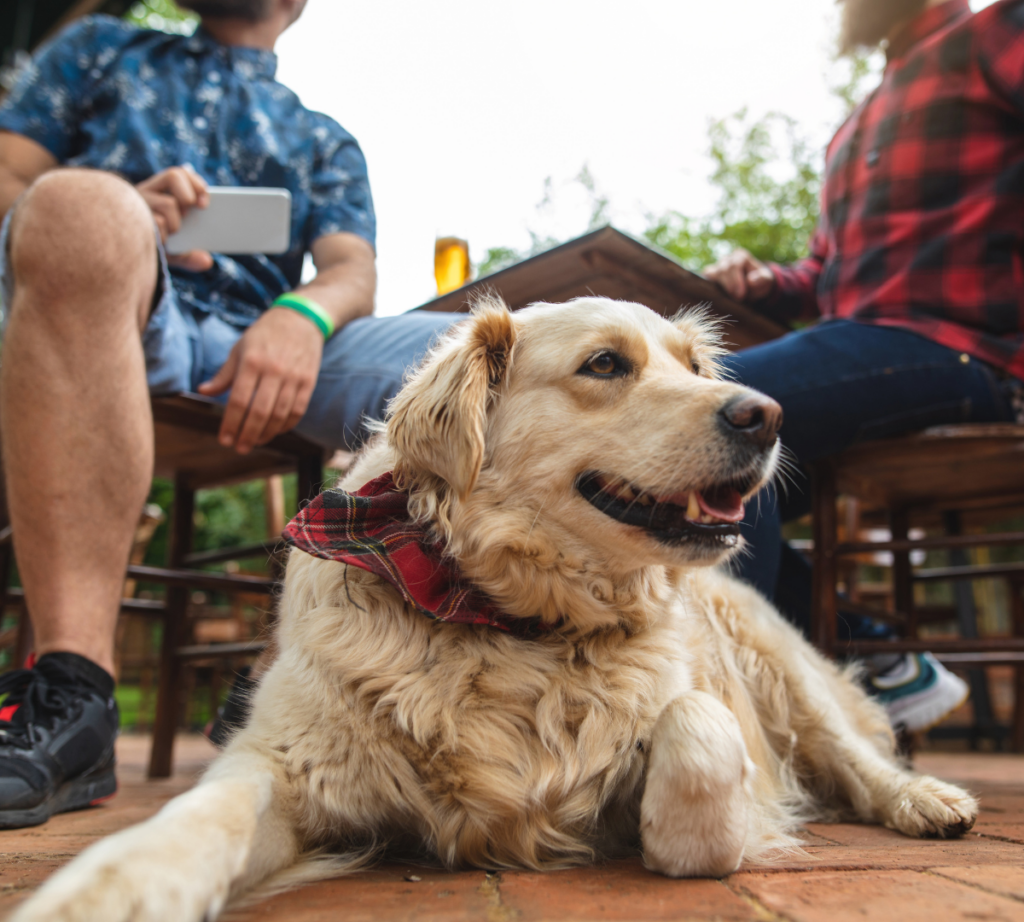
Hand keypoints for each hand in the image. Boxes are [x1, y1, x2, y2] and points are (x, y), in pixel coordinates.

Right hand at [136, 166, 212, 271]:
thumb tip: (207, 261)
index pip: (179, 173)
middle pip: (174, 175)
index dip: (196, 184)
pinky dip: (163, 236)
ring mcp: (135, 201)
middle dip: (188, 197)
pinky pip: (157, 223)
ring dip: (175, 223)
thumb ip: (190, 256)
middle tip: (186, 215)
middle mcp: (145, 192)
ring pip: (168, 203)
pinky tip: (157, 241)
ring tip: (169, 233)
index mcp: (158, 192)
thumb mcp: (172, 252)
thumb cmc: (149, 249)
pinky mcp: (130, 214)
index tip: (205, 204)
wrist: (116, 257)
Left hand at [198, 307, 323, 453]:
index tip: (224, 439)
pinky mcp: (308, 382)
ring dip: (266, 434)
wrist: (301, 320)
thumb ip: (224, 374)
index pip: (239, 400)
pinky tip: (275, 431)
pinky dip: (286, 425)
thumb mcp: (240, 348)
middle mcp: (273, 371)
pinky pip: (297, 411)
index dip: (231, 424)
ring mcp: (293, 377)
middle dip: (248, 434)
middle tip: (239, 447)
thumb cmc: (264, 335)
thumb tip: (203, 391)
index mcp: (251, 361)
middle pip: (260, 412)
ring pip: (279, 415)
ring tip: (255, 442)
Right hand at [704, 249, 774, 302]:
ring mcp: (715, 267)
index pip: (734, 265)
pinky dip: (709, 289)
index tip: (741, 295)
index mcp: (740, 256)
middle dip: (729, 286)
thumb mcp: (766, 281)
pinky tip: (717, 298)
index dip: (736, 280)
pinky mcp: (708, 277)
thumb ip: (762, 279)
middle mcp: (726, 260)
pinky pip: (704, 281)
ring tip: (727, 299)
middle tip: (736, 300)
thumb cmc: (759, 283)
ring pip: (711, 274)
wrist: (751, 289)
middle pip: (722, 270)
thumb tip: (750, 281)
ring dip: (719, 288)